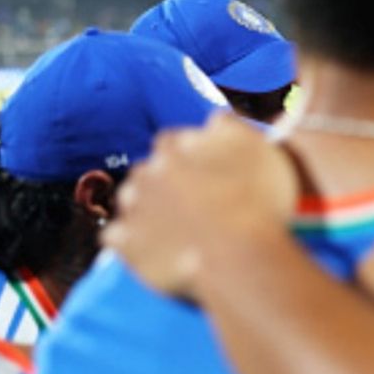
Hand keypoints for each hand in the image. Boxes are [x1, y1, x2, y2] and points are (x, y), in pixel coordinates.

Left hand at [103, 113, 298, 296]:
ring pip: (132, 202)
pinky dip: (133, 242)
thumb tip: (214, 121)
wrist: (238, 253)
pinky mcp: (126, 244)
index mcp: (173, 148)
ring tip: (178, 228)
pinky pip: (119, 238)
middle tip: (196, 202)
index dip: (191, 157)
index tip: (208, 173)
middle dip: (166, 182)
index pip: (173, 142)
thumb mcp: (253, 144)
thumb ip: (228, 125)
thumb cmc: (254, 197)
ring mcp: (132, 209)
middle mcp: (145, 173)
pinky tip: (157, 249)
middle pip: (149, 172)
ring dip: (149, 210)